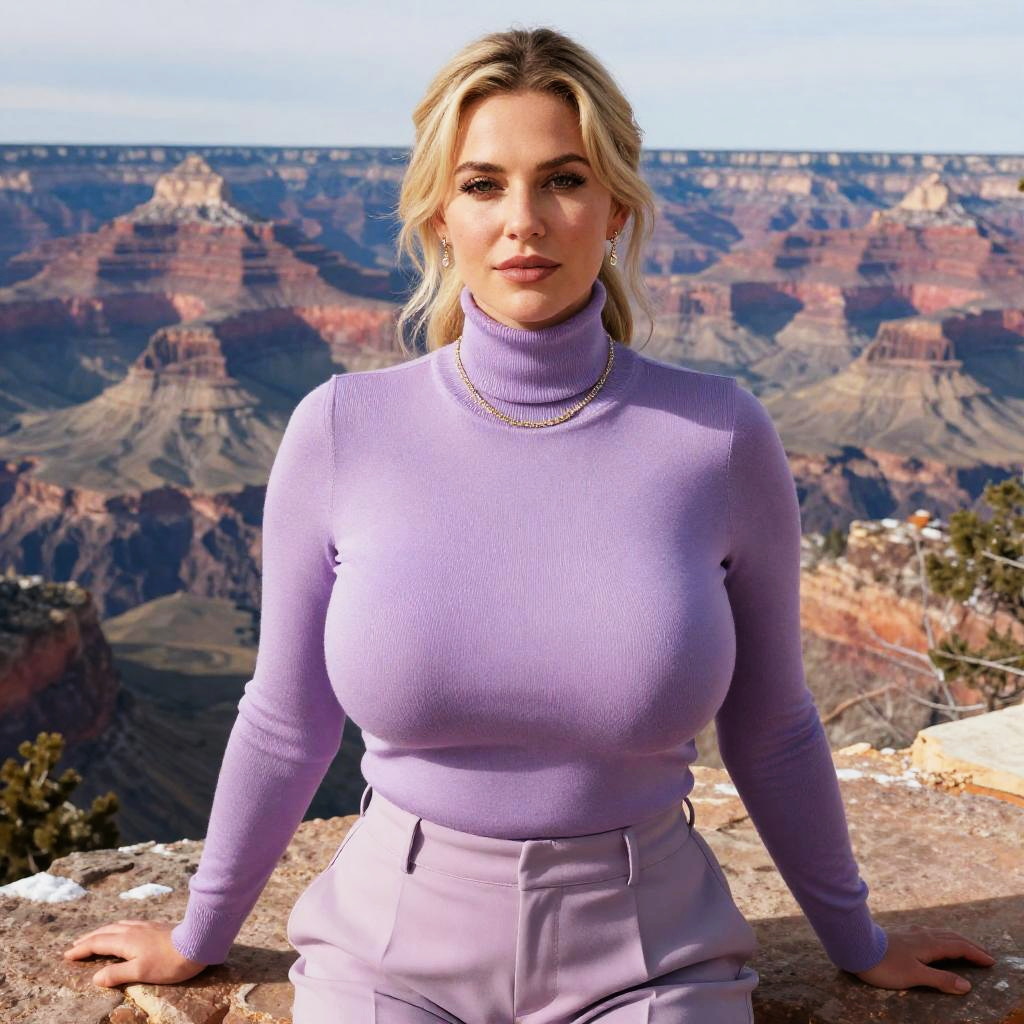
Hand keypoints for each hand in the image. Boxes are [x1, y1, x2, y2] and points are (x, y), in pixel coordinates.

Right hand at [63, 919, 208, 986]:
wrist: (197, 941)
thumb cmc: (169, 961)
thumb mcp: (141, 971)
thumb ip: (117, 973)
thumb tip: (95, 977)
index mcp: (125, 941)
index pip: (97, 944)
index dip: (81, 949)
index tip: (67, 955)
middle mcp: (132, 929)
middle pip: (105, 932)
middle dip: (88, 938)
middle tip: (74, 945)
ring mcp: (144, 925)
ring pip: (116, 925)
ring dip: (101, 931)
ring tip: (93, 936)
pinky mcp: (154, 925)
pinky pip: (127, 923)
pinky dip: (116, 927)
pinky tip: (121, 930)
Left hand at [853, 924, 996, 993]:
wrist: (856, 946)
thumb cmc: (885, 964)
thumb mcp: (914, 976)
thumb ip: (940, 980)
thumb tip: (966, 985)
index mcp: (929, 944)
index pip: (959, 947)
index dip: (976, 954)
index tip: (991, 961)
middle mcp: (922, 934)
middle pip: (952, 938)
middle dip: (970, 946)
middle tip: (985, 954)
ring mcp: (911, 932)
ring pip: (940, 933)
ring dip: (956, 940)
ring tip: (966, 946)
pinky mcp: (901, 934)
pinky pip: (929, 932)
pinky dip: (942, 937)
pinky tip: (935, 939)